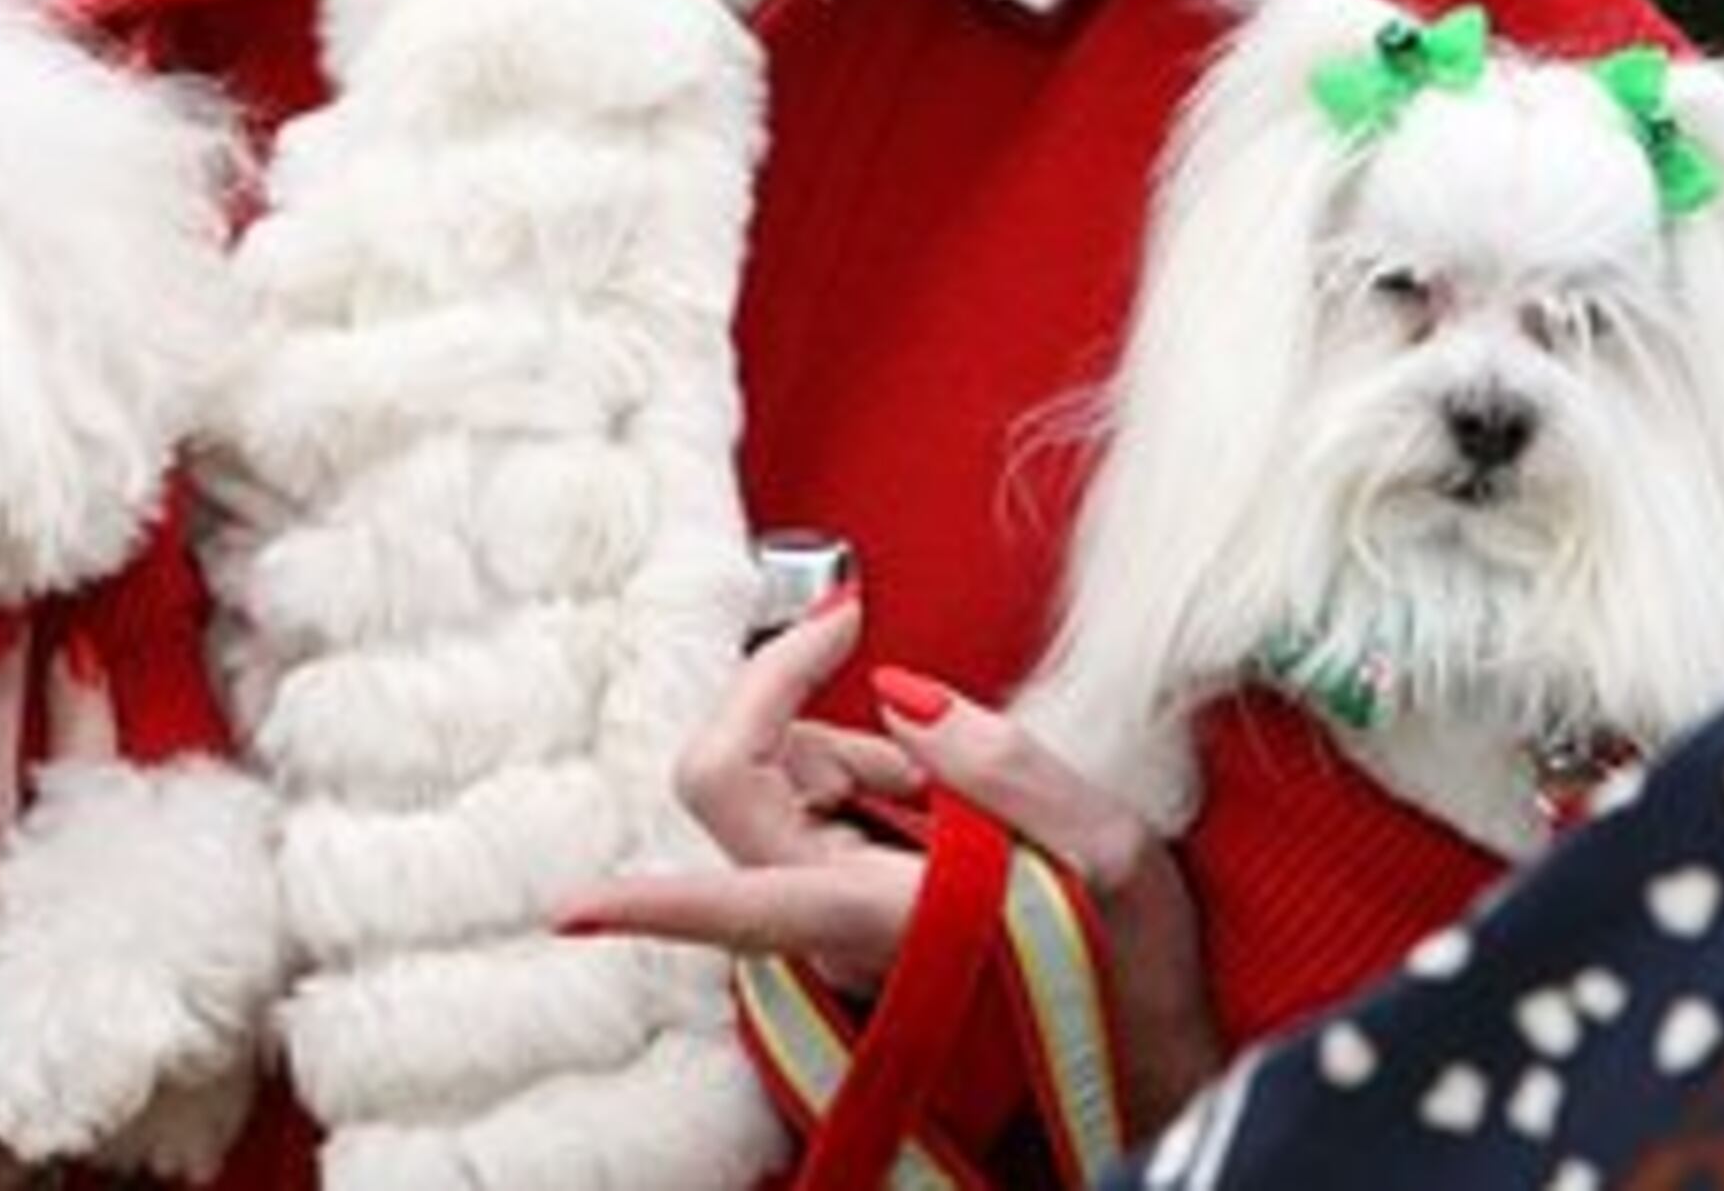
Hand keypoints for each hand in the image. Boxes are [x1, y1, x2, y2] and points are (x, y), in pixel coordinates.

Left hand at [558, 597, 1222, 1138]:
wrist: (1147, 1041)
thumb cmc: (1130, 965)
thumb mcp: (1110, 853)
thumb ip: (1004, 764)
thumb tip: (897, 693)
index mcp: (888, 923)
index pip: (740, 905)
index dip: (652, 907)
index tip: (576, 908)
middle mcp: (837, 927)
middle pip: (739, 788)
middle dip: (797, 711)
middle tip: (889, 681)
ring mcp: (833, 915)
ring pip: (781, 786)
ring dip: (856, 751)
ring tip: (963, 797)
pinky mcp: (843, 899)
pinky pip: (817, 802)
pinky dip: (874, 776)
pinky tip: (947, 811)